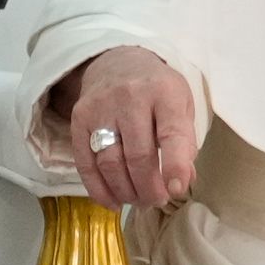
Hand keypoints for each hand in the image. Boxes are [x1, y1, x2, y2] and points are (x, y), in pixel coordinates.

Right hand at [59, 47, 199, 208]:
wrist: (117, 62)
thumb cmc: (157, 91)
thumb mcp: (182, 105)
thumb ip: (185, 143)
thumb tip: (182, 182)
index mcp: (164, 92)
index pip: (171, 134)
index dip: (175, 166)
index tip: (176, 191)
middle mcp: (130, 97)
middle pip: (137, 155)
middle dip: (149, 188)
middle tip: (157, 200)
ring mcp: (101, 107)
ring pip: (110, 163)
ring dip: (125, 191)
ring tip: (138, 201)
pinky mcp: (79, 118)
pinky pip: (85, 162)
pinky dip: (98, 189)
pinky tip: (112, 201)